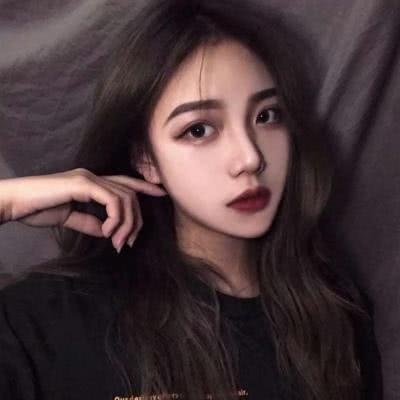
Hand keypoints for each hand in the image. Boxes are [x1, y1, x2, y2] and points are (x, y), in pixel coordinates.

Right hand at [0, 168, 167, 252]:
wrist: (14, 203)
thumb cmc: (38, 208)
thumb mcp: (70, 218)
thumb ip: (90, 222)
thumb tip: (107, 231)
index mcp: (92, 183)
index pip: (126, 182)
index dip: (145, 186)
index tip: (162, 193)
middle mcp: (94, 177)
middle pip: (130, 195)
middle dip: (136, 220)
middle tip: (129, 243)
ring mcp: (89, 178)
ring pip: (125, 199)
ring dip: (126, 224)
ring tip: (117, 243)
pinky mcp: (83, 184)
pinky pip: (112, 200)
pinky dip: (115, 219)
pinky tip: (107, 233)